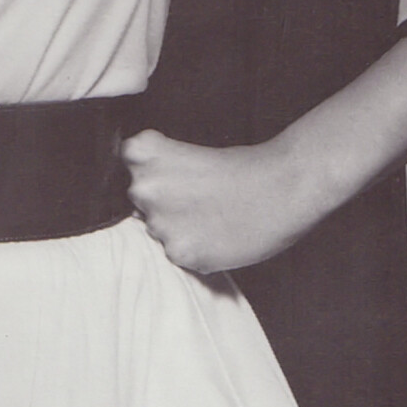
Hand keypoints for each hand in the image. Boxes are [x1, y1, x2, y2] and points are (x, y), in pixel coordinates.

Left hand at [121, 128, 322, 274]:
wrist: (284, 186)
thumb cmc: (244, 167)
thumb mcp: (187, 152)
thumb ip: (156, 172)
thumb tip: (137, 201)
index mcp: (142, 153)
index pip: (122, 168)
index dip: (148, 175)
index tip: (170, 178)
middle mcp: (143, 187)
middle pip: (137, 203)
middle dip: (162, 204)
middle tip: (199, 200)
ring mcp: (159, 222)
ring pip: (157, 231)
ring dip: (178, 229)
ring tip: (213, 217)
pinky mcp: (180, 252)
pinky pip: (177, 255)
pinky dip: (195, 249)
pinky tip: (218, 233)